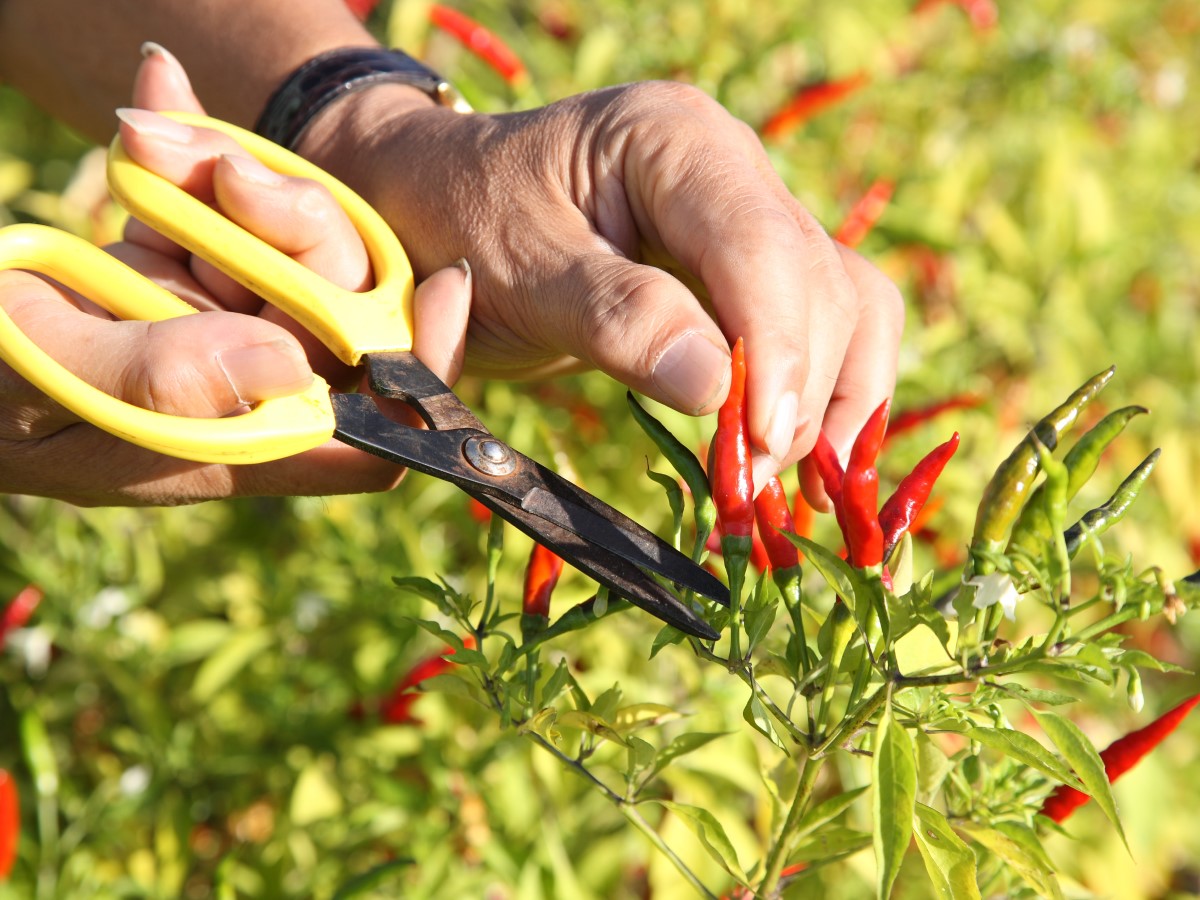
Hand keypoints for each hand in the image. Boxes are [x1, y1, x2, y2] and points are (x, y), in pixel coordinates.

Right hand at [0, 48, 470, 504]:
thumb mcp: (50, 373)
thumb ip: (159, 380)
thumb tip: (288, 367)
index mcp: (223, 446)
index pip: (369, 437)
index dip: (422, 374)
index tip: (446, 286)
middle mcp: (232, 392)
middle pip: (332, 319)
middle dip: (293, 233)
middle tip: (216, 170)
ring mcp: (201, 329)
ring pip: (276, 252)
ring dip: (226, 178)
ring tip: (146, 132)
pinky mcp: (163, 278)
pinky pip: (209, 215)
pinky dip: (186, 156)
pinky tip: (157, 97)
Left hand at [301, 79, 903, 506]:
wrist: (439, 204)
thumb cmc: (463, 222)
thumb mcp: (520, 267)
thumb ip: (617, 317)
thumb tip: (718, 390)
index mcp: (674, 140)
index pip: (760, 242)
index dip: (776, 348)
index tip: (761, 441)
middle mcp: (731, 169)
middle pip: (815, 282)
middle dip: (793, 390)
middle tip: (749, 488)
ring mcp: (749, 218)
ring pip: (843, 305)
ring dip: (826, 402)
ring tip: (779, 486)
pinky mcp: (750, 273)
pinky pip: (829, 325)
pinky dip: (831, 394)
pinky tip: (814, 463)